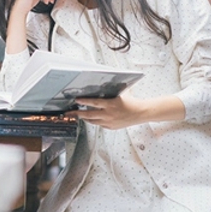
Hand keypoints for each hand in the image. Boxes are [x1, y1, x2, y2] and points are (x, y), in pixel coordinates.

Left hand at [64, 94, 185, 128]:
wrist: (141, 113)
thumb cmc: (131, 101)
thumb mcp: (120, 93)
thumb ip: (110, 91)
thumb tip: (101, 84)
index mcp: (111, 104)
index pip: (94, 103)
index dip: (84, 101)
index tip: (76, 100)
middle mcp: (109, 114)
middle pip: (89, 115)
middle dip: (77, 114)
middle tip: (69, 112)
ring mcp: (110, 122)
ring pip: (93, 121)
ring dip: (85, 118)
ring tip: (78, 115)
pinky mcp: (111, 127)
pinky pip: (99, 125)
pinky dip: (94, 121)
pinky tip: (91, 118)